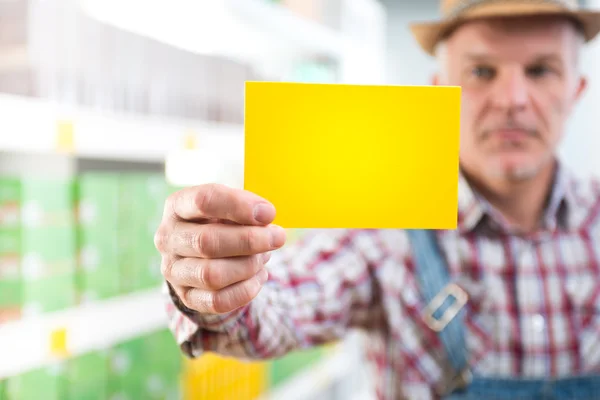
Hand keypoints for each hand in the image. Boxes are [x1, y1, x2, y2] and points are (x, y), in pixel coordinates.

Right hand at [155, 183, 285, 314]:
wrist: (204, 252)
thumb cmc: (223, 220)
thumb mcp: (230, 205)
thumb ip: (245, 206)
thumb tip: (265, 216)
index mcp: (177, 206)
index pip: (204, 201)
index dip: (239, 206)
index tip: (269, 213)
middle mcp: (168, 238)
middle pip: (207, 242)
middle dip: (250, 241)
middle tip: (278, 237)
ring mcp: (173, 270)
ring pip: (212, 275)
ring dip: (248, 266)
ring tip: (265, 256)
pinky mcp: (186, 297)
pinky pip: (217, 301)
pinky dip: (246, 290)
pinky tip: (260, 275)